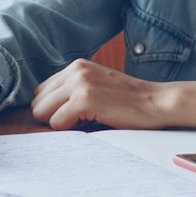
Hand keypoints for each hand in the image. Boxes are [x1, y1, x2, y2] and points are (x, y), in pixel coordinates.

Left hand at [29, 59, 169, 129]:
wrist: (157, 103)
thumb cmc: (129, 101)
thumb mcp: (97, 86)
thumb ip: (72, 90)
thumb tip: (40, 110)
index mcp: (75, 66)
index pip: (40, 92)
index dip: (53, 108)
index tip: (74, 115)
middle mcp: (74, 70)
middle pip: (37, 103)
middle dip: (53, 117)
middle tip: (80, 120)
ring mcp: (79, 83)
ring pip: (43, 113)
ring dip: (61, 124)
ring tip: (87, 120)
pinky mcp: (85, 99)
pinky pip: (57, 123)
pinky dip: (70, 130)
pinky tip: (92, 123)